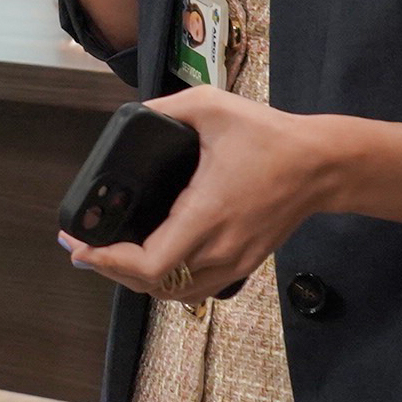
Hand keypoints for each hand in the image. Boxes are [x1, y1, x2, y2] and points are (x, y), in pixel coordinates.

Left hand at [59, 88, 341, 299]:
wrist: (322, 165)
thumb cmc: (270, 137)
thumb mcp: (212, 107)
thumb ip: (166, 108)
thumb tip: (134, 116)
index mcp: (206, 214)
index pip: (150, 264)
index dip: (108, 262)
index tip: (80, 248)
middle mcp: (219, 248)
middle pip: (154, 285)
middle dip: (110, 270)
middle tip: (83, 250)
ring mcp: (233, 261)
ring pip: (175, 294)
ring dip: (137, 281)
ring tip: (108, 258)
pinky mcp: (243, 263)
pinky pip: (197, 290)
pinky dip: (166, 284)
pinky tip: (150, 263)